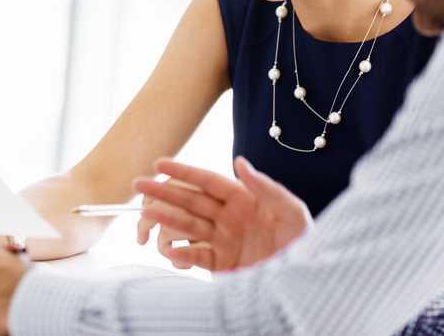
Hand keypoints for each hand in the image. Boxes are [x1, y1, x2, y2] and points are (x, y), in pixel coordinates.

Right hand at [133, 156, 312, 271]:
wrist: (304, 283)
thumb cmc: (304, 243)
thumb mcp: (291, 211)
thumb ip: (265, 187)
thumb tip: (239, 161)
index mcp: (244, 199)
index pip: (208, 181)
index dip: (184, 172)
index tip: (160, 164)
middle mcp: (229, 217)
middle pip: (191, 201)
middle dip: (164, 192)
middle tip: (139, 184)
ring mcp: (223, 239)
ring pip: (188, 226)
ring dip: (166, 220)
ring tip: (146, 216)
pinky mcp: (221, 263)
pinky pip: (195, 255)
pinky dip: (181, 254)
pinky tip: (169, 251)